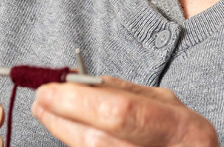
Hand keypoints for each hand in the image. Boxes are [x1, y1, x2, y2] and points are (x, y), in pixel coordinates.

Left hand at [32, 76, 219, 146]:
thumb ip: (127, 93)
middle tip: (40, 101)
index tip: (49, 89)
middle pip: (96, 141)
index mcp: (180, 128)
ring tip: (47, 111)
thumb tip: (80, 81)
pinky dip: (77, 143)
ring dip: (63, 131)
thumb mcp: (167, 104)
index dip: (79, 102)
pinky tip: (68, 129)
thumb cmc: (183, 134)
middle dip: (62, 118)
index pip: (120, 113)